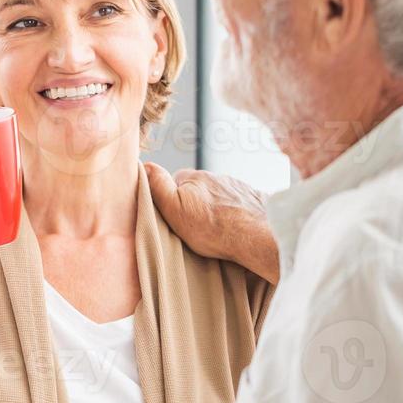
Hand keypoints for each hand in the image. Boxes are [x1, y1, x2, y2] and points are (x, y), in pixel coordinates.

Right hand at [145, 162, 278, 283]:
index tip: (175, 215)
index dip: (173, 199)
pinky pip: (241, 204)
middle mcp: (218, 177)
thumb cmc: (214, 228)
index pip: (176, 182)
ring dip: (218, 208)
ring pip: (221, 196)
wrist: (258, 237)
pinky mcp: (256, 199)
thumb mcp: (175, 209)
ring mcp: (239, 187)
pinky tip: (237, 228)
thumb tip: (145, 165)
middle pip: (200, 189)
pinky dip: (237, 213)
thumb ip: (158, 186)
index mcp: (196, 177)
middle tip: (196, 225)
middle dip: (197, 202)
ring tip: (217, 229)